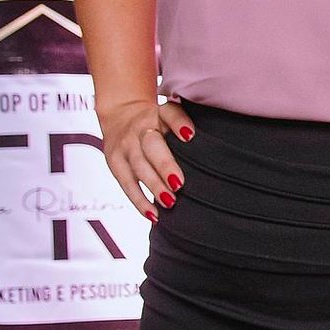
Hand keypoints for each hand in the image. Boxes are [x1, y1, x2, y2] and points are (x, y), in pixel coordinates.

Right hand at [98, 94, 194, 219]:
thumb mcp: (171, 116)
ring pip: (139, 166)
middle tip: (179, 184)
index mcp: (160, 114)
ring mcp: (125, 145)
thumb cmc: (157, 122)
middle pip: (151, 145)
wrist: (120, 115)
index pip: (170, 114)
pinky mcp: (115, 162)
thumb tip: (214, 154)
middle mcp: (140, 128)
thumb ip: (187, 129)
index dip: (179, 124)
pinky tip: (154, 215)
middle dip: (164, 165)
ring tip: (169, 202)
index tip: (190, 136)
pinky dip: (140, 201)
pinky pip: (127, 184)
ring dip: (154, 185)